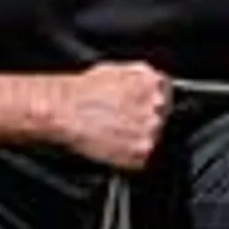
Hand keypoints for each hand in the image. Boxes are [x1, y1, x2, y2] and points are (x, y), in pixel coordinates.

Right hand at [52, 62, 170, 170]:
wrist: (63, 111)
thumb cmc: (80, 91)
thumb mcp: (114, 70)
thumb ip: (139, 78)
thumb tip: (149, 84)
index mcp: (152, 83)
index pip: (165, 93)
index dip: (149, 101)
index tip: (137, 106)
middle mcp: (156, 107)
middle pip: (161, 117)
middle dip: (143, 120)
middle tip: (121, 121)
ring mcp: (151, 131)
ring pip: (151, 138)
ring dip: (136, 138)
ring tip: (113, 132)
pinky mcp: (140, 154)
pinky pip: (141, 158)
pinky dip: (128, 156)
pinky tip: (111, 144)